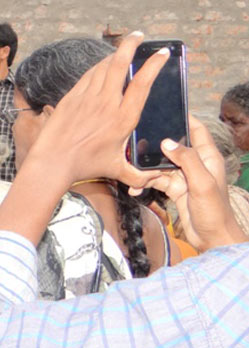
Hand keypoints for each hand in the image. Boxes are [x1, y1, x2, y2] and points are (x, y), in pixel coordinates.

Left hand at [23, 32, 165, 189]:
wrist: (53, 162)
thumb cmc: (85, 167)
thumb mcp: (118, 171)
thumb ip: (139, 174)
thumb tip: (155, 179)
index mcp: (123, 118)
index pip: (142, 84)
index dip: (153, 65)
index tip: (162, 54)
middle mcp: (106, 103)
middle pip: (120, 64)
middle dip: (131, 45)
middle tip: (139, 35)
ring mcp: (86, 98)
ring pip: (102, 67)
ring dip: (114, 54)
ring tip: (122, 49)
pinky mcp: (71, 98)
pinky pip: (87, 76)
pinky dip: (97, 66)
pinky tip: (102, 65)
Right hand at [139, 116, 248, 250]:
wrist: (212, 238)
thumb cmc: (214, 211)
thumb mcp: (202, 183)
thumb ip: (186, 161)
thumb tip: (166, 142)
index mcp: (208, 157)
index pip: (196, 130)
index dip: (184, 118)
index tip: (167, 109)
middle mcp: (195, 164)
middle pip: (173, 146)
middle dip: (155, 146)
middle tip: (136, 143)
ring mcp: (184, 176)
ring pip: (160, 164)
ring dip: (146, 169)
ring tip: (133, 174)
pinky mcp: (174, 189)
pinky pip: (156, 180)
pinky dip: (145, 183)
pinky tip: (135, 189)